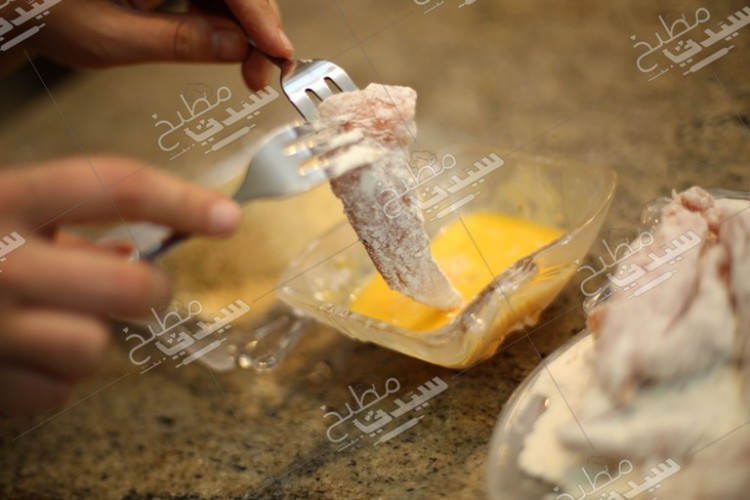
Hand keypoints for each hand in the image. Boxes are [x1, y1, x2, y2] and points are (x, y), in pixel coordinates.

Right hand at [0, 157, 241, 414]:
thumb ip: (59, 221)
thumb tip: (129, 246)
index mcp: (3, 201)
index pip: (113, 186)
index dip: (180, 200)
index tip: (227, 217)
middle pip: (133, 286)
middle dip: (148, 290)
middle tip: (138, 288)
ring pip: (95, 348)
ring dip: (86, 338)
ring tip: (48, 323)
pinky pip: (56, 392)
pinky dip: (49, 379)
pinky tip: (18, 355)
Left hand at [22, 0, 292, 89]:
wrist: (21, 4)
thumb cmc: (46, 11)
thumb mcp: (111, 37)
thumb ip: (178, 41)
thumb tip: (236, 48)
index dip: (258, 14)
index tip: (277, 51)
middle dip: (258, 25)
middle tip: (264, 72)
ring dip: (247, 29)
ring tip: (249, 70)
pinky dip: (227, 22)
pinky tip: (229, 48)